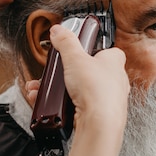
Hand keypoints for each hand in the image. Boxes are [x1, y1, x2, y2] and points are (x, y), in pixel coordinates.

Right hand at [47, 24, 128, 155]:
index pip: (107, 51)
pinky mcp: (96, 116)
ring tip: (40, 89)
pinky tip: (46, 105)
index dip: (92, 49)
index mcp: (115, 63)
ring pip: (80, 91)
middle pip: (88, 72)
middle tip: (53, 72)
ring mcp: (106, 101)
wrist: (99, 125)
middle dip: (65, 73)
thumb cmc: (96, 90)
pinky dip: (60, 105)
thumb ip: (66, 42)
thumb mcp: (75, 58)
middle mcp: (114, 82)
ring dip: (58, 89)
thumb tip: (58, 30)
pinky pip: (76, 107)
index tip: (77, 49)